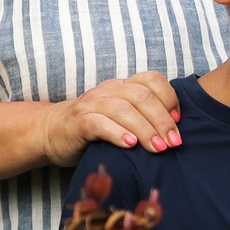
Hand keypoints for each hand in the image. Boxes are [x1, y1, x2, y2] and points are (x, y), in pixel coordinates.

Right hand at [44, 70, 181, 162]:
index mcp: (122, 86)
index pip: (152, 80)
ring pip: (124, 110)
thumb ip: (142, 116)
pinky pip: (100, 124)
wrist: (50, 133)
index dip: (170, 99)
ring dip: (145, 129)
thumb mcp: (120, 116)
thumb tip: (175, 130)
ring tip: (158, 148)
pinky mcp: (78, 122)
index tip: (178, 122)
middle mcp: (108, 90)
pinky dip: (117, 133)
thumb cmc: (93, 128)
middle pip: (142, 97)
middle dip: (162, 121)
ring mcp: (91, 104)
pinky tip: (130, 145)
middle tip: (173, 143)